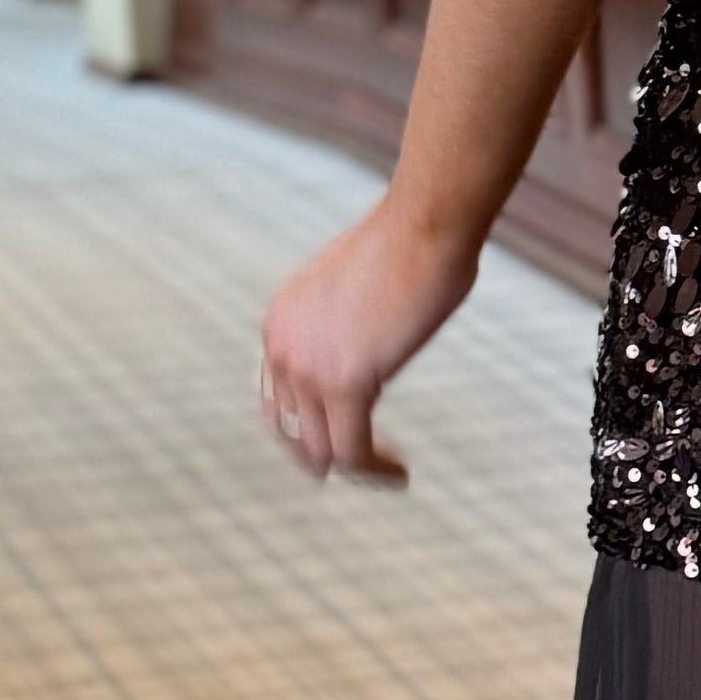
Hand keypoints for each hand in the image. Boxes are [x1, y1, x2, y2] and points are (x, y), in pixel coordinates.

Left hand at [256, 196, 477, 483]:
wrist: (423, 225)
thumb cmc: (409, 245)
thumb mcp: (356, 288)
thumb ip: (348, 323)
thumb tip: (372, 344)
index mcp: (279, 323)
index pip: (277, 398)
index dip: (309, 425)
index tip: (350, 431)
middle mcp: (281, 348)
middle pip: (288, 431)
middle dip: (323, 454)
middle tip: (365, 463)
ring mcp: (308, 369)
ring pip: (319, 450)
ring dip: (353, 468)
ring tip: (388, 473)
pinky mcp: (345, 384)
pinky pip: (351, 451)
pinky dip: (374, 472)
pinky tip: (399, 474)